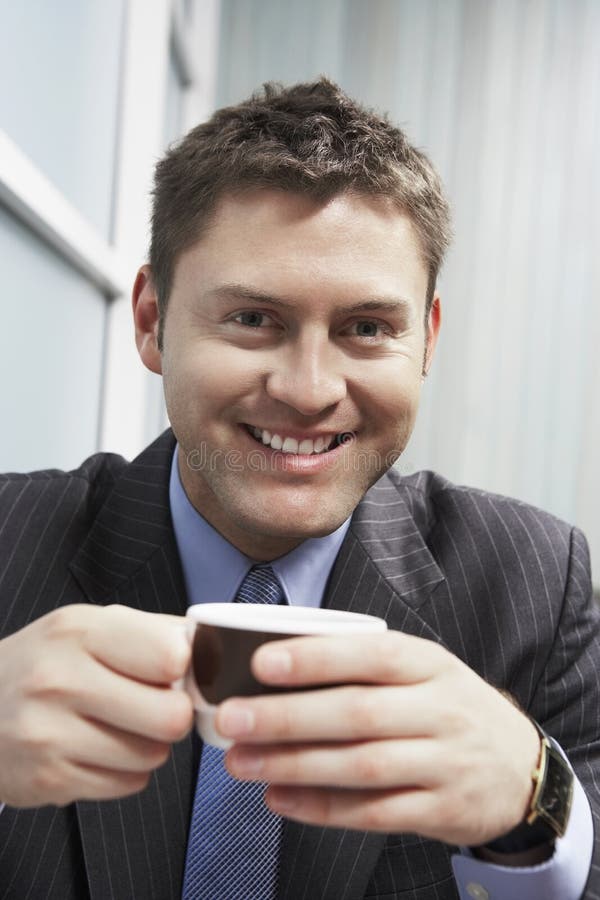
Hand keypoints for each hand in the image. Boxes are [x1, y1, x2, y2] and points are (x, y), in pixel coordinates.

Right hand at [0, 604, 192, 806]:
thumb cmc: (46, 662)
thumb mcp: (89, 627)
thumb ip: (152, 632)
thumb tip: (211, 644)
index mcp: (80, 631)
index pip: (172, 656)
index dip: (185, 668)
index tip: (172, 672)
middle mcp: (60, 680)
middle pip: (170, 716)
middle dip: (173, 714)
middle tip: (156, 706)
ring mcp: (50, 733)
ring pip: (152, 755)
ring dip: (150, 746)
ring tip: (122, 727)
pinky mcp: (49, 779)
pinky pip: (128, 785)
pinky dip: (126, 772)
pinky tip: (100, 750)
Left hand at [218, 632, 540, 845]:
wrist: (520, 768)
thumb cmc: (448, 708)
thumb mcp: (423, 671)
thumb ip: (365, 665)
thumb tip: (277, 659)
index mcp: (430, 664)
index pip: (371, 654)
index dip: (316, 658)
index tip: (261, 662)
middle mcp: (440, 710)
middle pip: (358, 713)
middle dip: (288, 717)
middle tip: (232, 718)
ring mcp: (444, 763)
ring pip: (361, 765)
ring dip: (295, 765)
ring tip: (241, 762)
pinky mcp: (440, 810)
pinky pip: (374, 813)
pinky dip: (322, 808)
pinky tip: (279, 799)